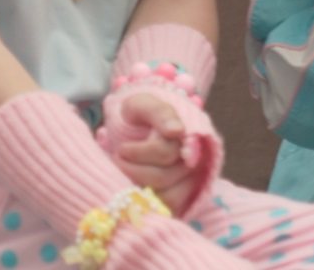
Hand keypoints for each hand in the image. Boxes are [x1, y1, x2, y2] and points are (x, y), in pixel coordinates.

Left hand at [105, 93, 198, 215]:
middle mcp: (196, 162)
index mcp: (189, 136)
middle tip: (117, 158)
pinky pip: (167, 210)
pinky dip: (146, 202)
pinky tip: (132, 187)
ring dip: (136, 186)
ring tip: (123, 172)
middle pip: (162, 177)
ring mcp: (192, 182)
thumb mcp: (143, 104)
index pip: (165, 151)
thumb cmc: (140, 115)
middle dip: (131, 168)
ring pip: (165, 198)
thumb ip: (159, 112)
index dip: (139, 152)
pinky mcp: (184, 199)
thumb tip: (176, 130)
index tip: (121, 148)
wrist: (140, 126)